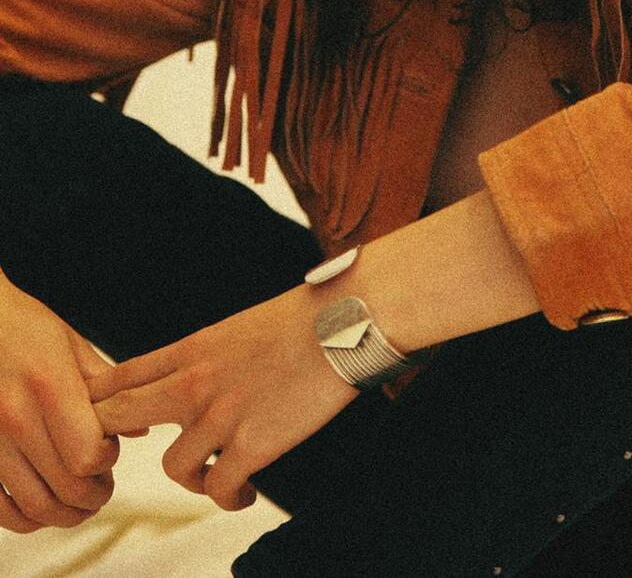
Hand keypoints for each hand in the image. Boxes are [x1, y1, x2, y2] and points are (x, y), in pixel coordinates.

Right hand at [0, 274, 122, 532]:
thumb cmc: (24, 327)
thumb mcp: (70, 344)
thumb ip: (107, 387)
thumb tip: (141, 428)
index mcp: (49, 386)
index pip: (87, 455)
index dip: (106, 461)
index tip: (109, 448)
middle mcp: (16, 417)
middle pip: (65, 487)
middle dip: (94, 495)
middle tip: (103, 487)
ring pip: (34, 506)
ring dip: (65, 514)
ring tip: (79, 501)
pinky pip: (0, 509)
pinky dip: (25, 519)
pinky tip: (42, 506)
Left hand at [87, 285, 360, 511]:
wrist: (347, 321)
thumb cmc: (305, 318)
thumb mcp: (240, 326)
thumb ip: (209, 355)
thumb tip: (196, 376)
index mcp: (194, 348)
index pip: (122, 374)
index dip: (100, 401)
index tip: (104, 419)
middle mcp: (196, 382)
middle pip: (117, 416)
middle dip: (109, 441)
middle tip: (128, 460)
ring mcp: (223, 415)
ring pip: (173, 468)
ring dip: (192, 480)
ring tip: (215, 479)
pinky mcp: (254, 445)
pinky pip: (219, 489)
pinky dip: (228, 498)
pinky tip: (243, 493)